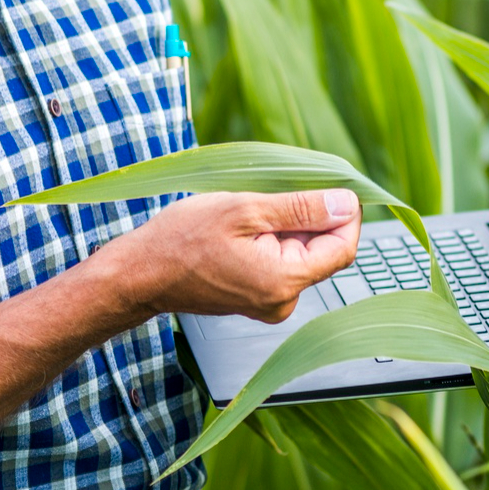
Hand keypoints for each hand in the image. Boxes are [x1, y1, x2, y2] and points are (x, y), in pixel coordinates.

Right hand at [94, 189, 361, 324]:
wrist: (141, 274)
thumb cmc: (182, 240)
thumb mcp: (245, 210)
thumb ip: (302, 208)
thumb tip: (347, 204)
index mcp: (285, 280)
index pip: (344, 247)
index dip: (344, 214)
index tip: (330, 186)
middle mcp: (283, 301)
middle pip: (323, 250)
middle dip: (307, 218)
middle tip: (269, 196)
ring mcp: (270, 303)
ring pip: (300, 253)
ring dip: (285, 227)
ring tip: (247, 215)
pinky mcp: (257, 298)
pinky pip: (281, 263)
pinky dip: (270, 240)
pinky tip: (241, 230)